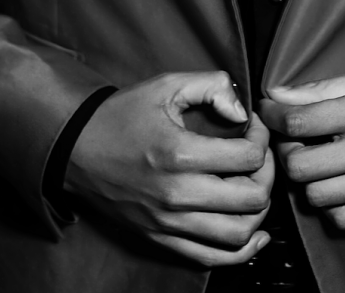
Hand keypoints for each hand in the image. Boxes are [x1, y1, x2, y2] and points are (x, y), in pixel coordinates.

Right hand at [66, 71, 273, 266]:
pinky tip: (254, 231)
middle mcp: (176, 195)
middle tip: (259, 155)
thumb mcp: (165, 85)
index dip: (262, 138)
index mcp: (179, 154)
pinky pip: (212, 258)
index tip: (253, 126)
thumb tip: (242, 110)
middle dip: (267, 173)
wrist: (77, 150)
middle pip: (251, 199)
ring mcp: (169, 223)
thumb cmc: (122, 115)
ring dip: (259, 211)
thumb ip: (211, 85)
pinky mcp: (161, 239)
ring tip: (254, 186)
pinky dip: (241, 250)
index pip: (248, 158)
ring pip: (238, 235)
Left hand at [259, 68, 344, 229]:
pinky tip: (339, 184)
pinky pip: (343, 218)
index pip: (298, 122)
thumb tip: (278, 94)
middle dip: (287, 152)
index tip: (269, 112)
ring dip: (308, 180)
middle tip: (294, 140)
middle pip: (299, 166)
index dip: (273, 116)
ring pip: (317, 197)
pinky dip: (332, 204)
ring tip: (318, 162)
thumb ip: (322, 89)